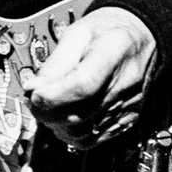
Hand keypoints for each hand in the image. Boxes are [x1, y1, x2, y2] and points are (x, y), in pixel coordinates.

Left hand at [21, 6, 157, 151]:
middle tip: (34, 100)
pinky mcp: (128, 118)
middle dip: (47, 112)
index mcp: (113, 51)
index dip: (53, 96)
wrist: (138, 37)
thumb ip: (55, 63)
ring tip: (50, 108)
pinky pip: (95, 139)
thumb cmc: (106, 32)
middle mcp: (126, 82)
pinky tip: (66, 119)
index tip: (34, 95)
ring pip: (83, 132)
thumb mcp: (77, 33)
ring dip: (58, 126)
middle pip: (80, 113)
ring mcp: (129, 104)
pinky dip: (74, 134)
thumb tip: (33, 89)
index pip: (83, 85)